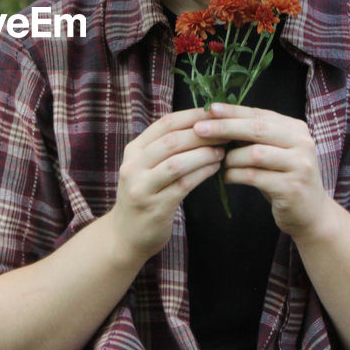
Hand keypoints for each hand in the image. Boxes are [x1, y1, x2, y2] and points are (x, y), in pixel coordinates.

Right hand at [107, 108, 224, 262]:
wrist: (124, 236)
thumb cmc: (144, 196)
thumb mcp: (144, 167)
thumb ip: (164, 148)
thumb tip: (202, 126)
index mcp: (133, 150)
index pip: (164, 124)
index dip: (192, 116)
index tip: (215, 113)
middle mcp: (133, 166)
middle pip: (171, 141)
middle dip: (202, 134)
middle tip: (225, 132)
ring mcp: (142, 187)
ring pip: (177, 163)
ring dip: (203, 154)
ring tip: (223, 151)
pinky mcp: (155, 207)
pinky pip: (183, 185)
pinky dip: (201, 173)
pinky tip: (215, 169)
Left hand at [193, 103, 331, 237]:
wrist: (311, 215)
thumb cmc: (284, 180)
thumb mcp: (274, 153)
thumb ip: (254, 138)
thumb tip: (217, 121)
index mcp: (296, 129)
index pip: (260, 114)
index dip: (233, 111)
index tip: (209, 108)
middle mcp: (302, 143)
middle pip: (257, 129)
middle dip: (225, 128)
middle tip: (199, 129)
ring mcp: (299, 165)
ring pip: (255, 153)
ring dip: (231, 158)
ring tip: (218, 162)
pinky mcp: (292, 187)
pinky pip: (255, 176)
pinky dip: (235, 175)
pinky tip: (226, 178)